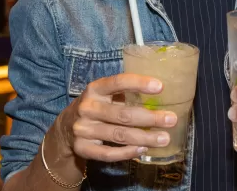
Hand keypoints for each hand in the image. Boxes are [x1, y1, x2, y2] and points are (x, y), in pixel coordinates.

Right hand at [55, 73, 178, 162]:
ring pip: (118, 135)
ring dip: (144, 137)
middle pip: (123, 114)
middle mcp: (87, 107)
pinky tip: (142, 149)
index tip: (160, 87)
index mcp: (95, 89)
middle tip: (171, 120)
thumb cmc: (97, 106)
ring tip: (164, 138)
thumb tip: (160, 93)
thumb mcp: (105, 94)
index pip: (118, 82)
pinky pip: (108, 153)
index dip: (139, 83)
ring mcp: (83, 129)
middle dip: (150, 118)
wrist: (65, 129)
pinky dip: (127, 152)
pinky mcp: (82, 148)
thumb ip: (125, 93)